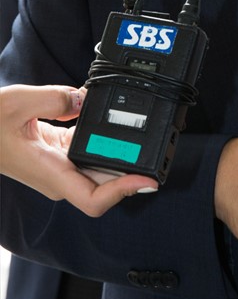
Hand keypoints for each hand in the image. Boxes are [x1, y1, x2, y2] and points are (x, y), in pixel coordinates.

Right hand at [0, 84, 157, 214]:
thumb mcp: (18, 102)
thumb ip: (56, 99)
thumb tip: (84, 98)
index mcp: (51, 174)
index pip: (94, 199)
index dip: (124, 191)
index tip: (147, 178)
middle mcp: (59, 176)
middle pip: (106, 181)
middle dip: (131, 166)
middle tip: (157, 144)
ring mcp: (60, 166)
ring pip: (100, 165)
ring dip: (119, 151)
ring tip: (142, 132)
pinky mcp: (59, 153)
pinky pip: (89, 149)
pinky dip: (102, 137)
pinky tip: (110, 120)